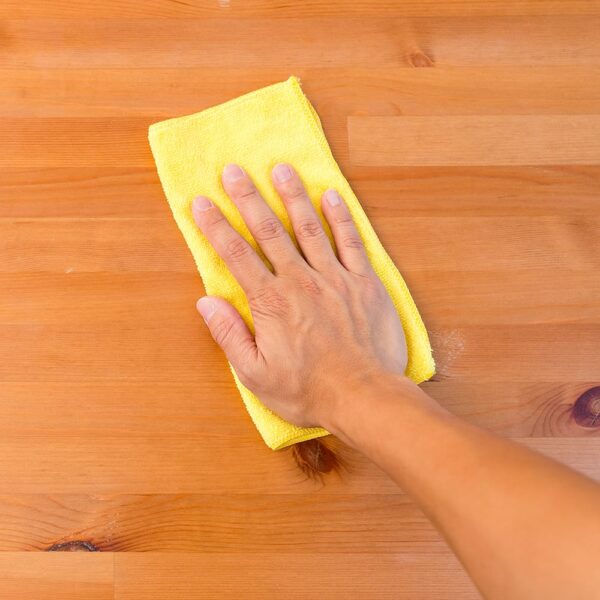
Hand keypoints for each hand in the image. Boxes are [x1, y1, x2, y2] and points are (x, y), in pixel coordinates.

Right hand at [192, 163, 406, 427]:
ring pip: (310, 228)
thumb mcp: (256, 374)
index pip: (236, 255)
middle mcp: (301, 281)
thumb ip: (231, 335)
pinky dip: (341, 218)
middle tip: (234, 170)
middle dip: (249, 198)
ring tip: (281, 169)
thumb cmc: (308, 390)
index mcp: (271, 302)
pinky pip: (352, 242)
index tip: (202, 201)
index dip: (216, 226)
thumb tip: (206, 303)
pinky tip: (332, 196)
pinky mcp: (365, 283)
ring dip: (293, 196)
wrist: (365, 397)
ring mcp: (335, 278)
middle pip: (270, 231)